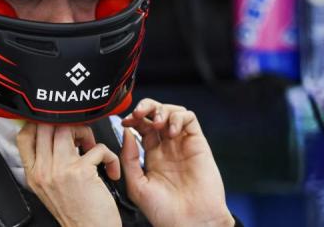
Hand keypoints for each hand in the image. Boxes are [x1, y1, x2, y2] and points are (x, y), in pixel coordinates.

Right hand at [17, 123, 121, 226]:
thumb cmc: (76, 213)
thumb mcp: (49, 189)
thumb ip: (46, 164)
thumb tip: (52, 137)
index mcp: (33, 174)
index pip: (23, 136)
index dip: (38, 123)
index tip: (54, 125)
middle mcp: (43, 170)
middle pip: (45, 125)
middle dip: (65, 123)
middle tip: (77, 136)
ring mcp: (60, 170)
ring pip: (67, 128)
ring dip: (85, 132)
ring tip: (91, 148)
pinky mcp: (81, 172)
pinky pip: (98, 147)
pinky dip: (109, 155)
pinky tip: (110, 168)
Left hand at [121, 98, 233, 226]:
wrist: (188, 222)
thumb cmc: (163, 211)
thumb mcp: (136, 185)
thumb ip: (129, 158)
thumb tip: (126, 132)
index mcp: (152, 156)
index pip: (141, 126)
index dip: (133, 119)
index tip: (125, 121)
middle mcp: (167, 147)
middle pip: (156, 114)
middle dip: (145, 107)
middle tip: (138, 113)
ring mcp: (183, 144)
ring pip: (172, 112)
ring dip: (161, 110)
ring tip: (156, 123)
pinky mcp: (198, 143)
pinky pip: (189, 119)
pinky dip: (178, 117)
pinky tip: (171, 131)